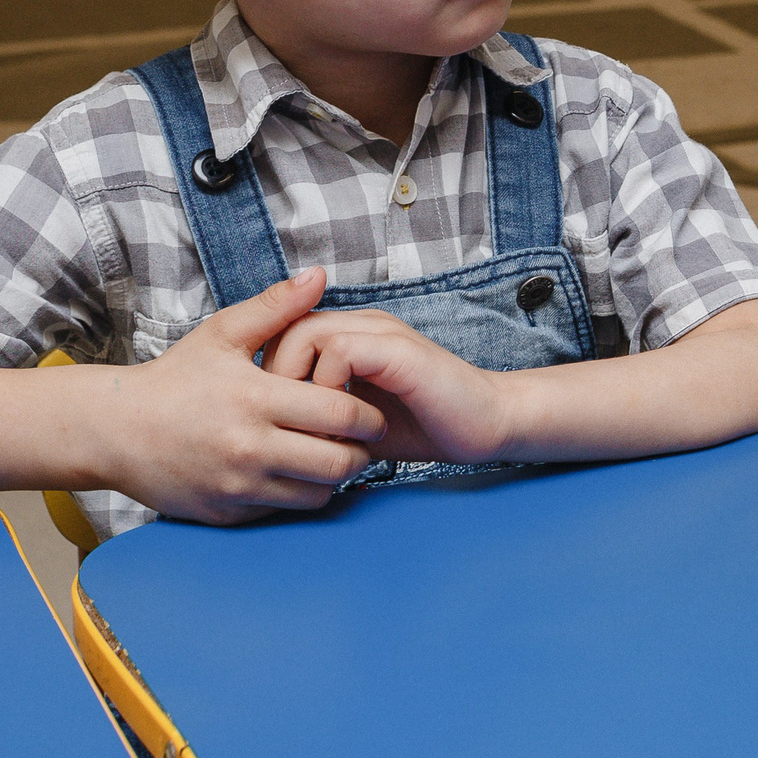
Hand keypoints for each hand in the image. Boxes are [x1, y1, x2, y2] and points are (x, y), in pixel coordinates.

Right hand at [107, 268, 386, 524]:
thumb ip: (276, 306)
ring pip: (318, 495)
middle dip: (362, 451)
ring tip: (330, 453)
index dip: (368, 415)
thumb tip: (320, 275)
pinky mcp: (228, 515)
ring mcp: (239, 486)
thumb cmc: (175, 378)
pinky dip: (299, 495)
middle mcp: (250, 448)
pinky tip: (296, 471)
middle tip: (362, 439)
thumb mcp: (222, 333)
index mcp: (257, 399)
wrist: (115, 430)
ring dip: (334, 477)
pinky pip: (285, 511)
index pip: (341, 415)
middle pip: (339, 463)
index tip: (370, 410)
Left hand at [266, 310, 509, 466]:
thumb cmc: (424, 425)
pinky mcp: (398, 350)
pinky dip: (329, 389)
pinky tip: (342, 424)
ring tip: (310, 426)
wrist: (487, 424)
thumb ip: (320, 411)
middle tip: (285, 425)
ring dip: (297, 384)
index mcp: (351, 335)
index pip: (283, 333)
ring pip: (306, 332)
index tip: (276, 420)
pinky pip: (340, 352)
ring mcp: (382, 332)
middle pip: (285, 328)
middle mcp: (363, 324)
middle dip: (273, 379)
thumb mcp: (355, 419)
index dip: (270, 373)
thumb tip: (272, 433)